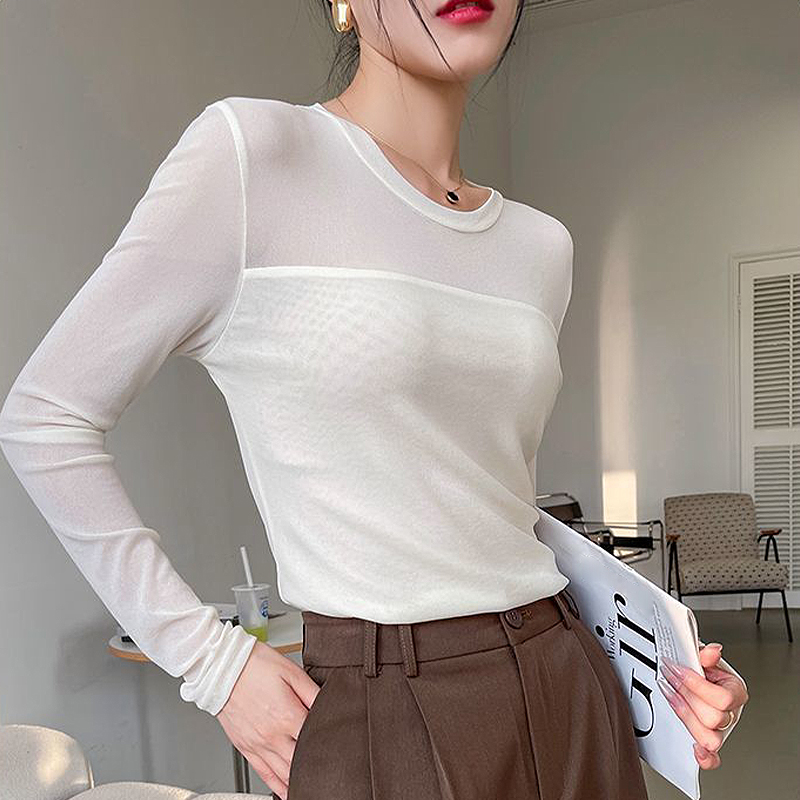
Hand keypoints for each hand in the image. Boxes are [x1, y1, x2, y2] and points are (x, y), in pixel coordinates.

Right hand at [215, 641, 320, 798]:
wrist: (221, 668)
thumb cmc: (255, 666)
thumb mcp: (292, 672)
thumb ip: (312, 692)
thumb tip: (328, 705)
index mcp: (287, 716)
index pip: (316, 739)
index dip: (329, 743)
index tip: (339, 746)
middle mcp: (273, 736)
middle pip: (301, 762)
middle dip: (316, 767)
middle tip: (330, 771)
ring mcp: (258, 745)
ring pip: (284, 774)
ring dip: (299, 781)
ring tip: (314, 786)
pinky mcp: (245, 747)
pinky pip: (264, 774)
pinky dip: (277, 786)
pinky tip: (287, 790)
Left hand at [657, 642, 748, 769]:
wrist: (695, 675)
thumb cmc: (702, 668)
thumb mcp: (701, 655)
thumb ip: (705, 654)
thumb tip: (712, 652)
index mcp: (734, 691)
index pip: (723, 698)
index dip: (697, 684)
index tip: (676, 669)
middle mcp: (730, 713)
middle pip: (713, 718)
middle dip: (685, 697)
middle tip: (667, 680)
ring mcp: (720, 729)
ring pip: (710, 738)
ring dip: (687, 718)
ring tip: (671, 699)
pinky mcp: (708, 742)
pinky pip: (713, 759)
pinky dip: (705, 757)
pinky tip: (693, 749)